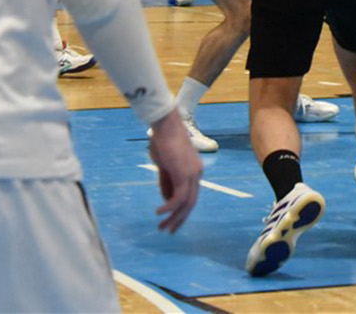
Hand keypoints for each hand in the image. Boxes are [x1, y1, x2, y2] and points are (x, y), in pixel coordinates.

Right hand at [147, 111, 200, 232]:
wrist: (165, 125)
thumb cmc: (163, 141)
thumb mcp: (165, 165)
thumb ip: (167, 182)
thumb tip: (167, 200)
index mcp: (194, 170)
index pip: (191, 195)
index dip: (182, 210)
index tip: (171, 220)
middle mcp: (197, 174)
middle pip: (191, 203)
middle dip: (180, 219)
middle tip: (169, 231)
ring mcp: (192, 174)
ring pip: (186, 204)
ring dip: (174, 218)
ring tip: (162, 227)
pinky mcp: (183, 175)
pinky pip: (178, 198)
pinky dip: (169, 208)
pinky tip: (159, 213)